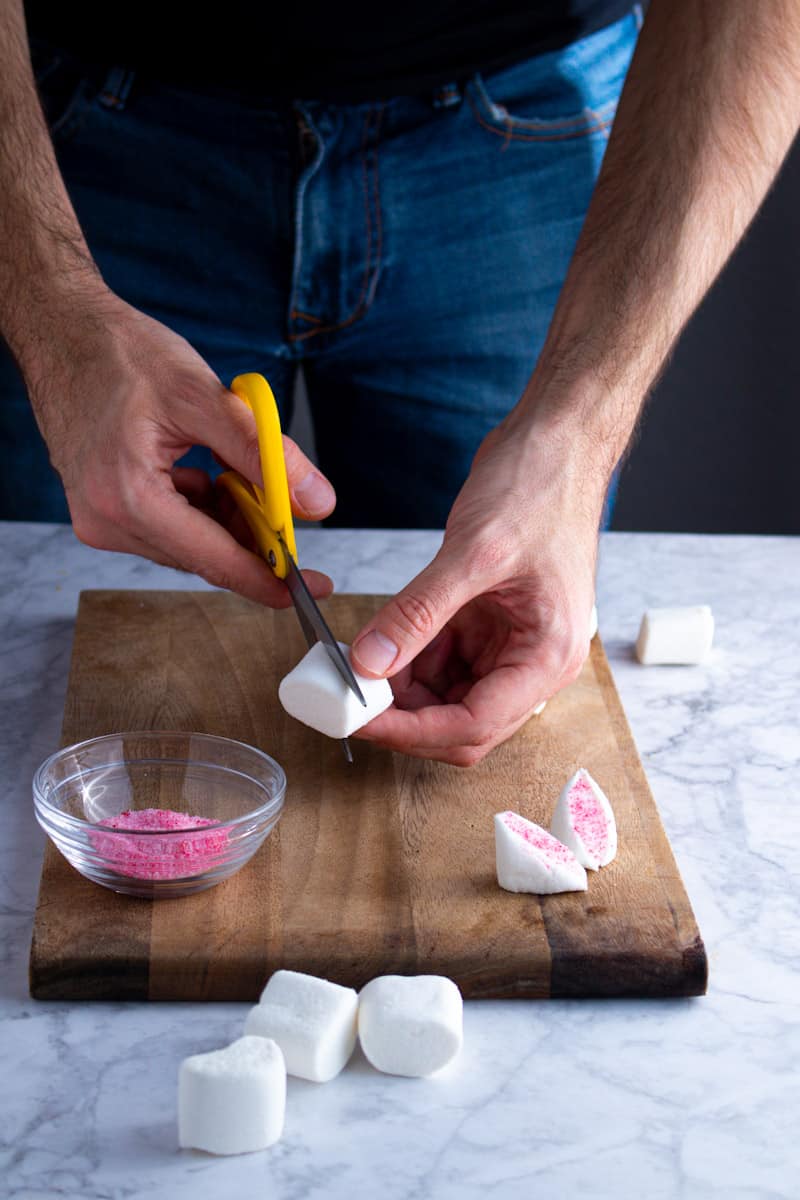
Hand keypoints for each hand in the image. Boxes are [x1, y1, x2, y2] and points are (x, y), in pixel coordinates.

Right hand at [26, 291, 335, 605]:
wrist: (65, 334)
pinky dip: (201, 507)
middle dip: (252, 537)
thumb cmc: (121, 355)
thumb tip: (316, 502)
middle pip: (203, 555)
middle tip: (290, 506)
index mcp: (127, 499)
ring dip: (226, 518)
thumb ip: (264, 454)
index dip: (268, 578)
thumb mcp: (204, 397)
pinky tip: (207, 472)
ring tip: (237, 470)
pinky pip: (170, 526)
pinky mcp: (105, 509)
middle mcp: (107, 522)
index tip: (312, 587)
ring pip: (190, 542)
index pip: (213, 560)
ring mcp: (101, 519)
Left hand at [350, 415, 605, 764]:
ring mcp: (512, 644)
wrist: (558, 442)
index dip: (413, 730)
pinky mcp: (490, 624)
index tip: (362, 719)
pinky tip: (381, 643)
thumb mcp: (473, 552)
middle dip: (406, 717)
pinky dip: (411, 661)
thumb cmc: (542, 488)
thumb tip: (370, 661)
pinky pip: (445, 663)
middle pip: (463, 724)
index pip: (474, 724)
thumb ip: (419, 612)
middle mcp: (535, 661)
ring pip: (449, 697)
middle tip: (351, 699)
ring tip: (360, 664)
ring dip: (404, 690)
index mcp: (549, 655)